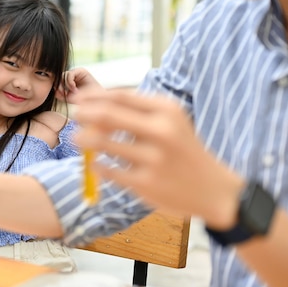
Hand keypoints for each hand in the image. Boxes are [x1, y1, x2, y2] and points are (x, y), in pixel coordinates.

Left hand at [56, 67, 102, 103]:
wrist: (97, 101)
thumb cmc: (84, 101)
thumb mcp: (69, 98)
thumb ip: (60, 94)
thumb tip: (54, 88)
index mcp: (68, 83)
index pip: (57, 82)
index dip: (57, 88)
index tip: (61, 95)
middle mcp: (72, 77)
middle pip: (59, 78)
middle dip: (60, 86)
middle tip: (64, 94)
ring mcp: (76, 73)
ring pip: (63, 75)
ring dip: (66, 85)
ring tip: (73, 92)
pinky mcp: (81, 71)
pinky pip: (69, 73)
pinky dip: (69, 81)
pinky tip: (74, 88)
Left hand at [73, 89, 242, 227]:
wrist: (214, 190)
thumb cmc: (185, 151)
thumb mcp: (172, 121)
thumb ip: (139, 110)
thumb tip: (96, 102)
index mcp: (167, 110)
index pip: (120, 96)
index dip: (93, 96)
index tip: (77, 99)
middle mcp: (161, 131)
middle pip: (108, 115)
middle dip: (84, 114)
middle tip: (73, 116)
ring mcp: (154, 159)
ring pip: (103, 143)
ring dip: (84, 140)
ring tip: (78, 139)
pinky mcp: (146, 184)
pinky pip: (109, 170)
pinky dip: (97, 165)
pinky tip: (96, 163)